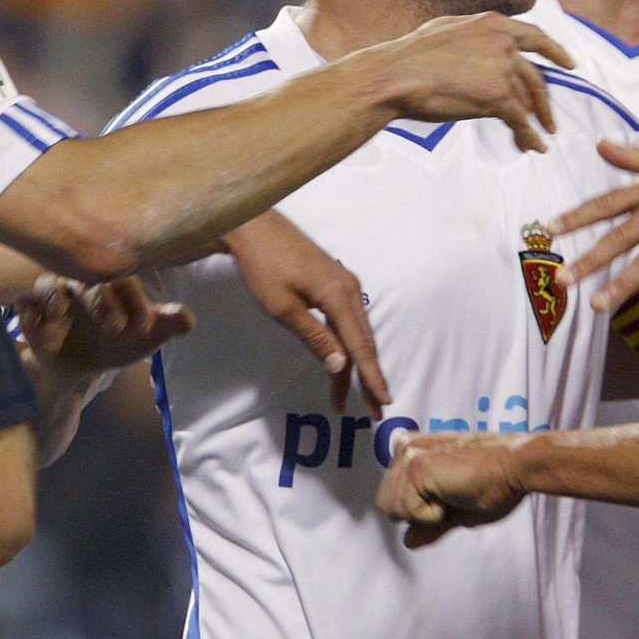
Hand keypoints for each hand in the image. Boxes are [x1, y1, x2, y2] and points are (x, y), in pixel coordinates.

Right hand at [16, 273, 194, 377]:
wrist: (86, 366)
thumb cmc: (121, 340)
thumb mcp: (147, 337)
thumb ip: (168, 325)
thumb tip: (188, 320)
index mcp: (115, 282)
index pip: (124, 277)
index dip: (134, 298)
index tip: (145, 325)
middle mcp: (84, 283)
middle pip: (86, 277)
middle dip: (99, 299)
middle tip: (114, 327)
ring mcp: (55, 297)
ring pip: (48, 282)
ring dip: (54, 295)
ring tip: (61, 313)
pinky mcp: (32, 315)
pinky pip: (22, 302)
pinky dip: (28, 311)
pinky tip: (39, 325)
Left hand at [224, 212, 388, 418]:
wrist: (255, 228)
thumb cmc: (263, 268)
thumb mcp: (283, 309)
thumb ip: (314, 338)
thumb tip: (341, 367)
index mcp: (339, 296)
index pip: (360, 345)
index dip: (372, 376)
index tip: (384, 401)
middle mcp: (350, 289)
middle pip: (364, 341)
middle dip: (369, 377)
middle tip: (375, 410)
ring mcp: (345, 284)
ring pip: (357, 331)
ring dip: (356, 364)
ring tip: (352, 396)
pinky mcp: (335, 282)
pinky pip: (349, 320)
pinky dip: (349, 344)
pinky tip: (344, 360)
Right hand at [370, 12, 575, 153]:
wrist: (394, 76)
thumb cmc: (410, 57)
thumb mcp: (447, 30)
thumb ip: (474, 36)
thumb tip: (482, 45)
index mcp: (493, 24)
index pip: (536, 37)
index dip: (556, 52)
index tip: (571, 64)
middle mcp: (504, 44)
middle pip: (535, 78)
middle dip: (544, 103)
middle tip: (550, 121)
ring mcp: (503, 69)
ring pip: (528, 102)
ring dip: (535, 124)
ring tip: (538, 140)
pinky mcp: (498, 96)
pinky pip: (521, 121)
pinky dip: (530, 136)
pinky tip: (534, 147)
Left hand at [377, 431, 526, 547]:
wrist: (517, 466)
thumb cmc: (497, 483)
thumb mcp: (457, 510)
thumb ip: (429, 524)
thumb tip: (408, 541)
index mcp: (413, 450)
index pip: (393, 497)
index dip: (421, 508)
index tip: (452, 492)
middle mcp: (405, 446)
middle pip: (387, 505)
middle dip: (419, 513)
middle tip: (454, 494)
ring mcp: (408, 455)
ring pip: (395, 511)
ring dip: (428, 514)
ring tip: (456, 491)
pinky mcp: (416, 466)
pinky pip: (409, 512)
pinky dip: (434, 514)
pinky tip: (456, 492)